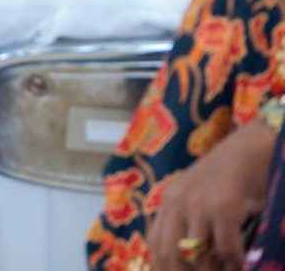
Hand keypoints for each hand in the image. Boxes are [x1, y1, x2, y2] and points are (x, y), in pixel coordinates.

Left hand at [148, 120, 273, 269]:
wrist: (250, 147)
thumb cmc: (229, 175)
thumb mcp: (199, 196)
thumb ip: (188, 220)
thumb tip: (189, 256)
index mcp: (169, 202)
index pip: (156, 244)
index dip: (163, 267)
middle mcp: (177, 203)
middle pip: (171, 254)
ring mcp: (199, 205)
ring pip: (197, 255)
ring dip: (213, 270)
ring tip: (226, 270)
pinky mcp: (223, 208)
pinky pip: (226, 248)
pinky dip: (235, 261)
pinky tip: (242, 263)